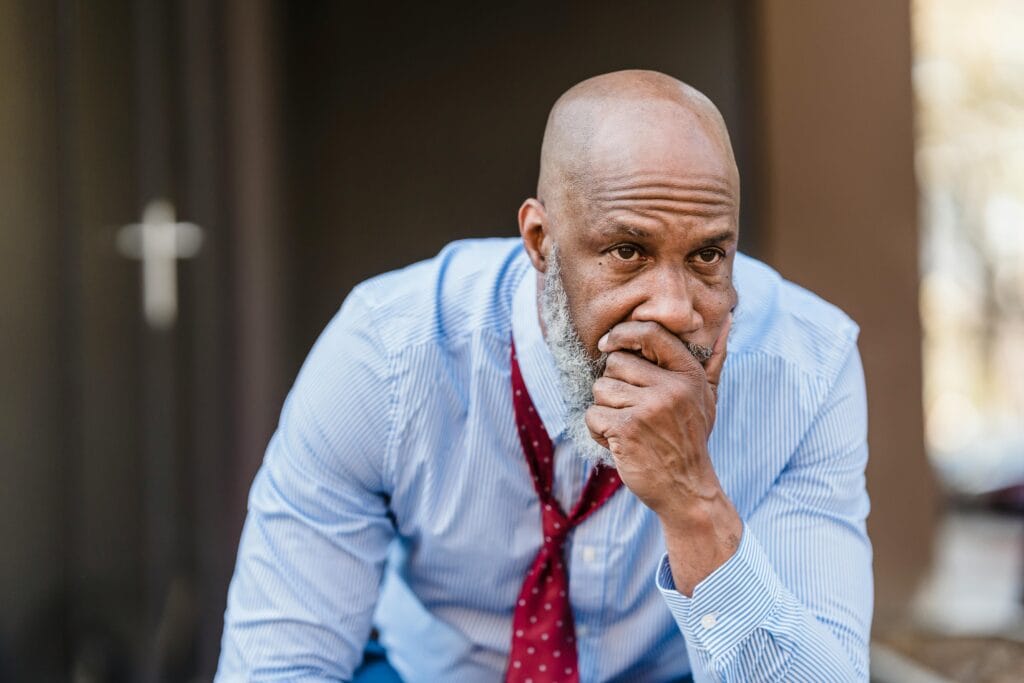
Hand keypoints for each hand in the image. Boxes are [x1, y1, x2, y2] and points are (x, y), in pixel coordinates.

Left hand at [585, 315, 729, 516]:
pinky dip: (598, 431)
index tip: (608, 344)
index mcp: (689, 374)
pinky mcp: (628, 429)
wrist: (686, 488)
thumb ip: (713, 359)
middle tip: (631, 408)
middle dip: (614, 385)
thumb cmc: (690, 437)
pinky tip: (618, 442)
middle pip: (615, 362)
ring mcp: (649, 408)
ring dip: (605, 410)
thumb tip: (727, 321)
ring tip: (627, 426)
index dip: (623, 334)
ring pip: (601, 389)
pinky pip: (593, 414)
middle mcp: (671, 387)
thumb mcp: (708, 397)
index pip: (650, 333)